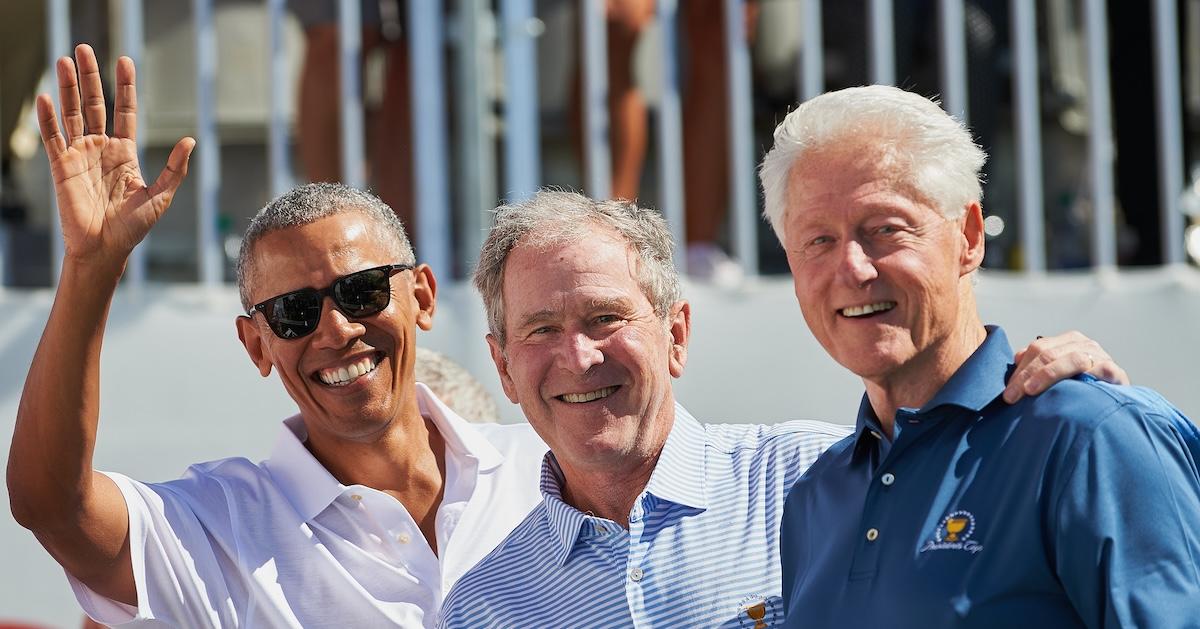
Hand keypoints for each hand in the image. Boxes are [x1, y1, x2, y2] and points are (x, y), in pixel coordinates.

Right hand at [37, 44, 193, 265]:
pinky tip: (47, 97)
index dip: (124, 87)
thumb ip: (175, 169)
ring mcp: (80, 155)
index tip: (125, 61)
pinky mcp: (61, 167)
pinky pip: (53, 137)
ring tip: (65, 60)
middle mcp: (101, 149)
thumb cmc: (134, 228)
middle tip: (84, 49)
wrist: (105, 250)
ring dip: (68, 88)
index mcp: (125, 153)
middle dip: (89, 77)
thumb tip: (191, 141)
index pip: (124, 111)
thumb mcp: (161, 196)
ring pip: (72, 114)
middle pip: (94, 104)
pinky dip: (48, 118)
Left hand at [1003, 331, 1129, 402]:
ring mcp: (1100, 355)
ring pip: (1069, 359)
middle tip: (1011, 396)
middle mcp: (1083, 344)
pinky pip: (1097, 371)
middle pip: (1048, 353)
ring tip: (1030, 391)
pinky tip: (1068, 390)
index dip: (1020, 369)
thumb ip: (1039, 364)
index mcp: (1067, 341)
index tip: (1007, 391)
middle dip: (1026, 376)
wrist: (1117, 401)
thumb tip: (1017, 358)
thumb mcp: (1059, 373)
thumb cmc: (1084, 387)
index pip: (1037, 349)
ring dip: (1046, 375)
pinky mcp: (1114, 370)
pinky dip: (1081, 378)